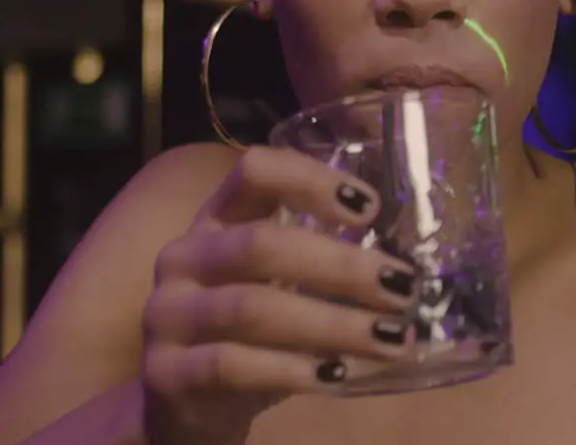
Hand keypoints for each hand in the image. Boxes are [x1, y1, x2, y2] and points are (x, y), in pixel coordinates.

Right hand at [140, 147, 416, 444]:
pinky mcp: (167, 374)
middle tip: (402, 286)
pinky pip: (231, 365)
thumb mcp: (276, 284)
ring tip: (390, 337)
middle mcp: (184, 258)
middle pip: (262, 244)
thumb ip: (322, 262)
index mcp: (216, 219)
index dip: (310, 180)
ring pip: (252, 308)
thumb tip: (408, 265)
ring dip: (332, 324)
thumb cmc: (248, 331)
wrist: (181, 402)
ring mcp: (167, 316)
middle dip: (341, 266)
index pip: (254, 172)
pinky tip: (335, 376)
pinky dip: (289, 370)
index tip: (370, 208)